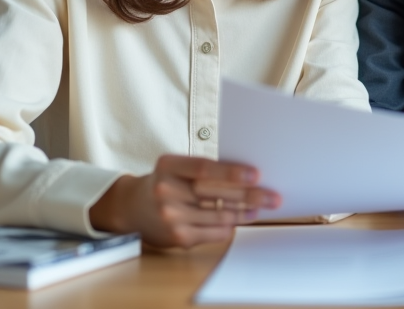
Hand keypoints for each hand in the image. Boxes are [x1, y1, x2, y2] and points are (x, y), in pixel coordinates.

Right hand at [89, 154, 279, 247]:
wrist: (132, 208)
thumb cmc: (165, 182)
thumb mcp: (175, 168)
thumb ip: (204, 170)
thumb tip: (247, 176)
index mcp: (167, 166)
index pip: (203, 168)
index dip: (231, 172)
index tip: (256, 174)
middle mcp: (166, 191)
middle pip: (215, 193)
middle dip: (248, 195)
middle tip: (272, 195)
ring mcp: (171, 217)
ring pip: (218, 215)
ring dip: (245, 212)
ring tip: (262, 207)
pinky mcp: (178, 237)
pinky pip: (214, 232)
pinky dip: (232, 225)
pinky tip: (243, 219)